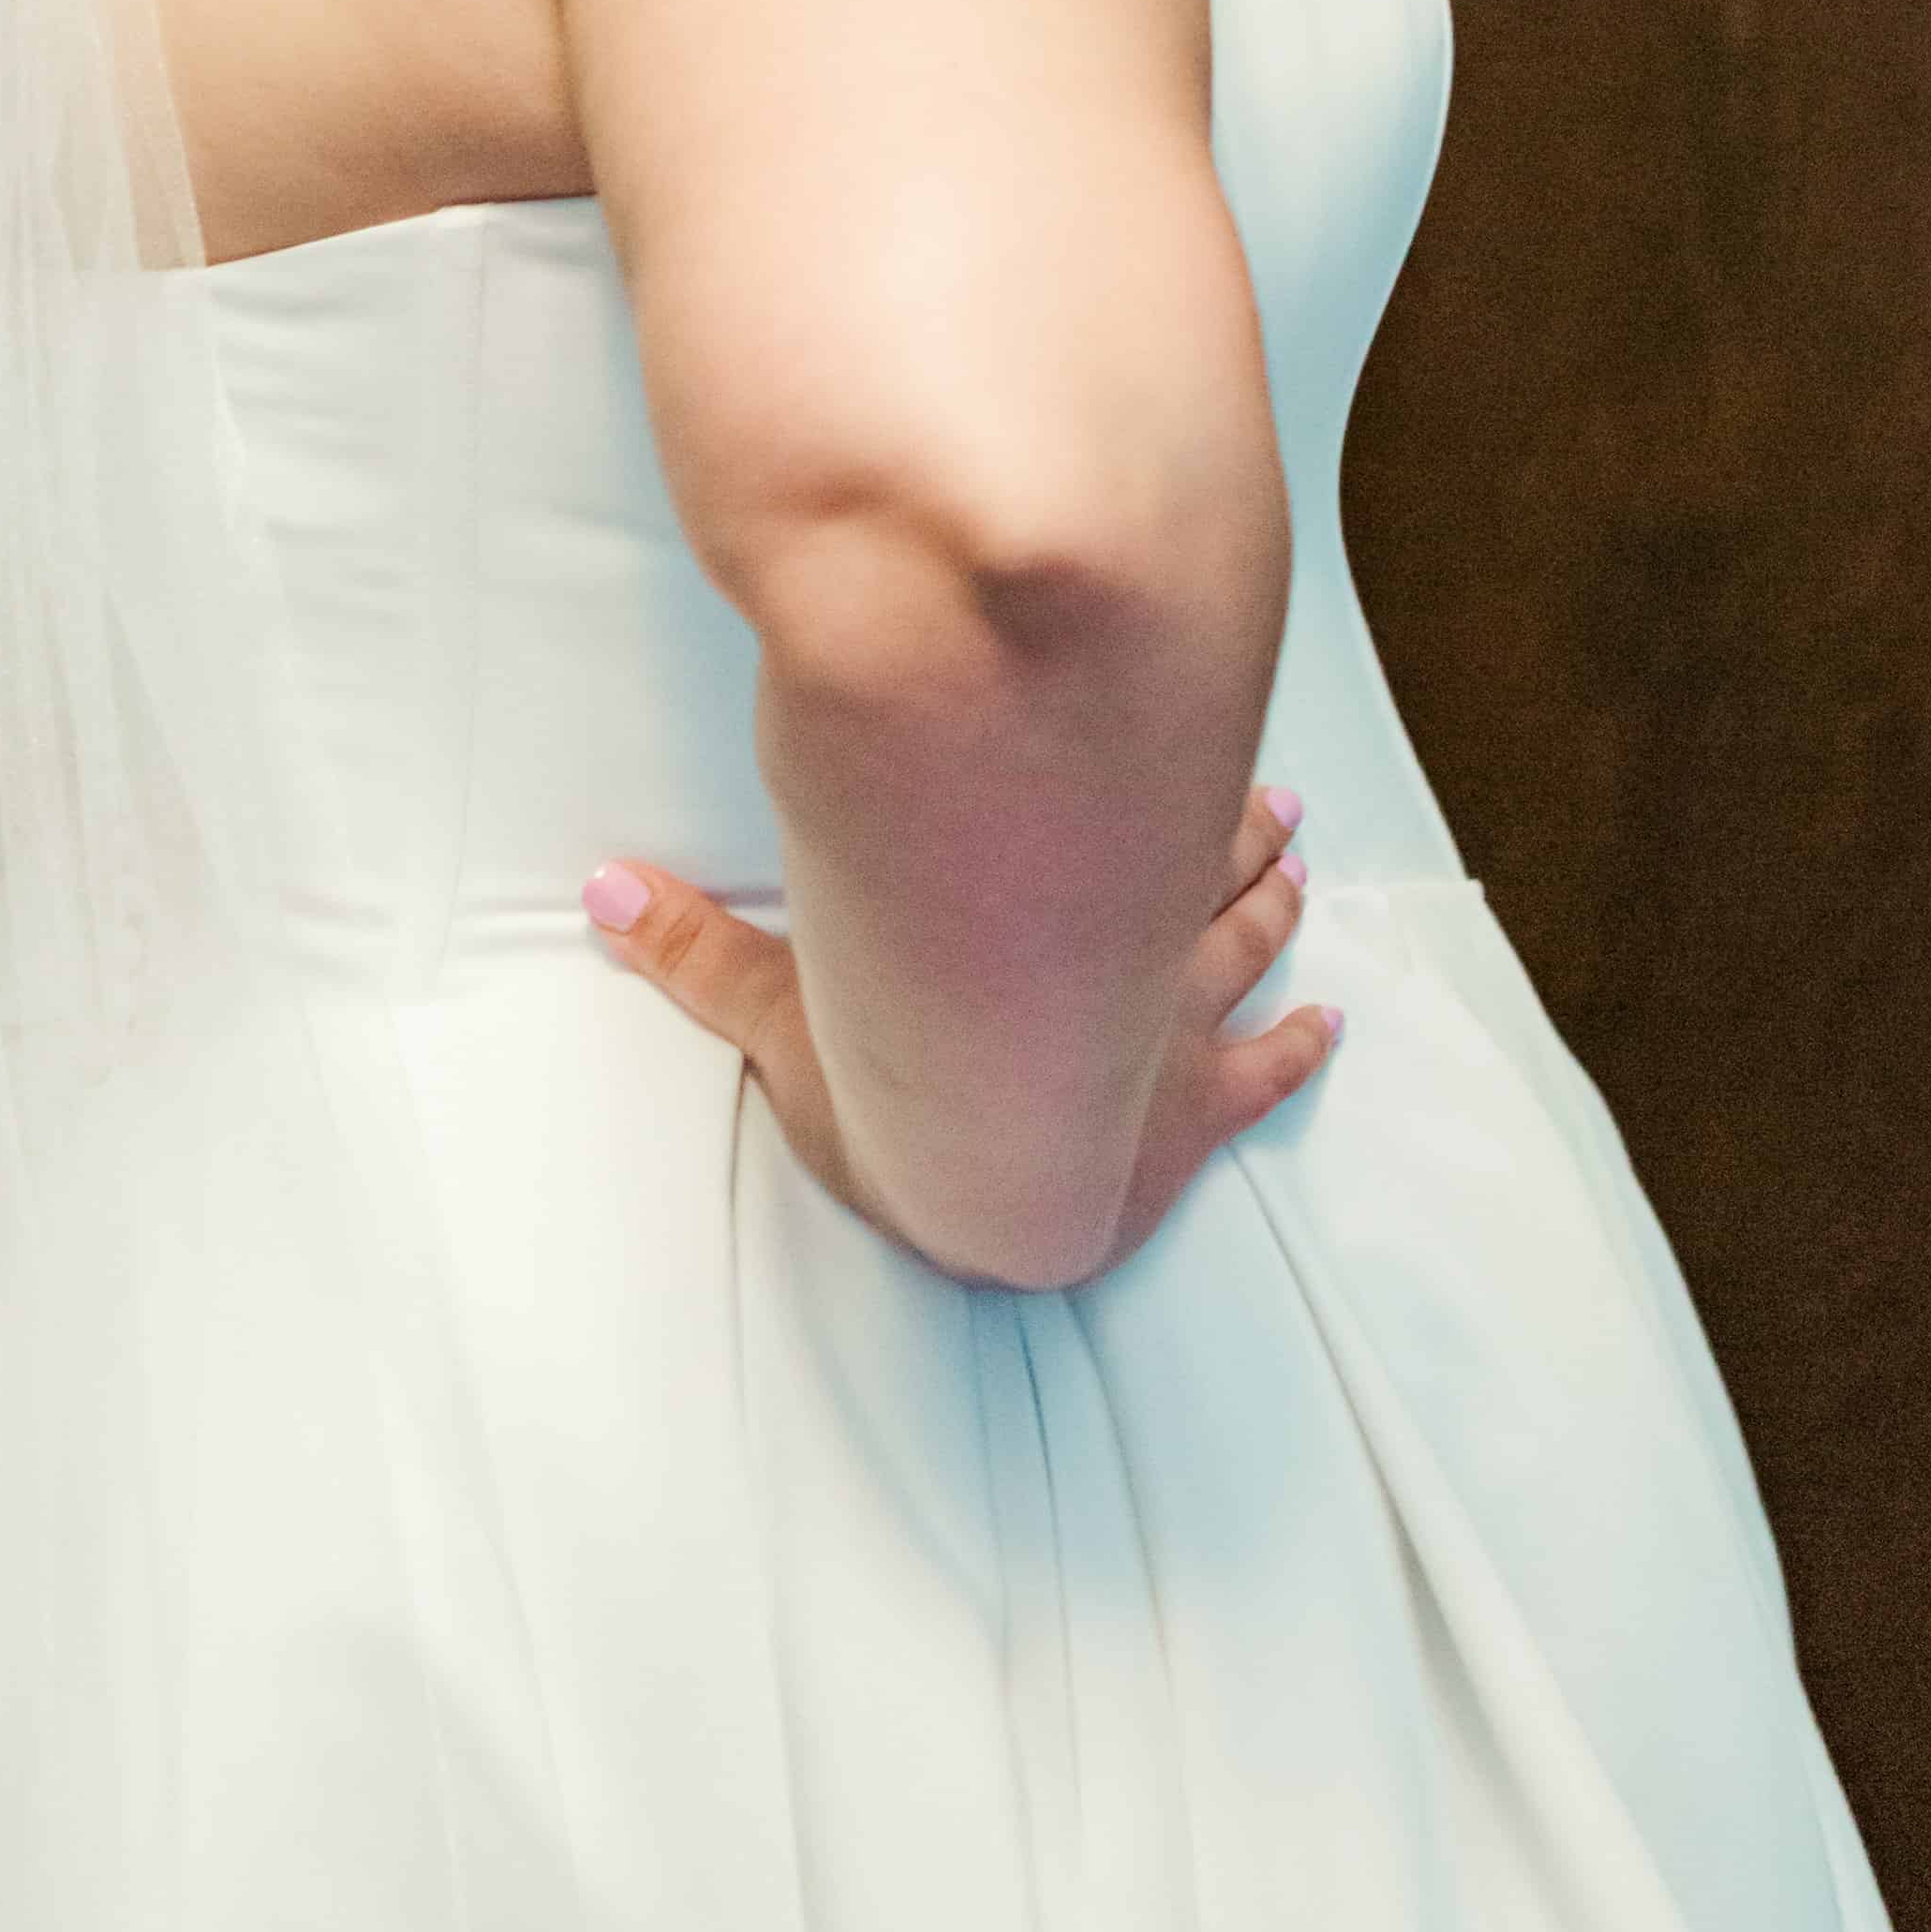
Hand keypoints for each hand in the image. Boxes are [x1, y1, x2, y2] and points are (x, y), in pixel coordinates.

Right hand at [578, 786, 1339, 1285]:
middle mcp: (1116, 955)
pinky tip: (1333, 1030)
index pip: (1102, 838)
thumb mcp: (781, 1009)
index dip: (1154, 799)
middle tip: (1283, 800)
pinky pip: (1265, 1072)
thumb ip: (695, 949)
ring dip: (1274, 901)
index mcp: (1033, 922)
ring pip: (1242, 944)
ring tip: (1301, 859)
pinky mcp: (1198, 1115)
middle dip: (1240, 836)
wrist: (987, 1171)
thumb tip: (596, 886)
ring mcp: (1170, 1034)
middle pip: (1195, 877)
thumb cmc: (898, 1077)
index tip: (1193, 760)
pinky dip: (1301, 1049)